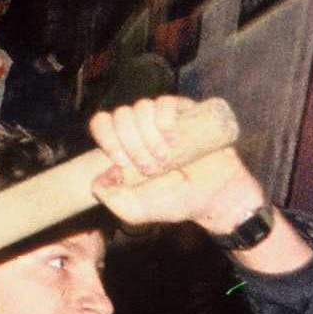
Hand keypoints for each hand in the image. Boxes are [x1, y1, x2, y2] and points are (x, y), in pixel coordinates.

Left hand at [93, 97, 312, 273]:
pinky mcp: (186, 112)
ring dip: (149, 136)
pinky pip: (165, 102)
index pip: (103, 124)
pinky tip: (173, 138)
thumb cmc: (179, 203)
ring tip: (167, 159)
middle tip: (150, 168)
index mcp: (126, 146)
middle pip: (121, 115)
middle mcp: (142, 129)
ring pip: (141, 108)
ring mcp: (163, 118)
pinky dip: (163, 119)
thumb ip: (113, 201)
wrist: (216, 197)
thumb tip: (96, 181)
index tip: (120, 161)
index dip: (107, 137)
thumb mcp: (138, 211)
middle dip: (132, 144)